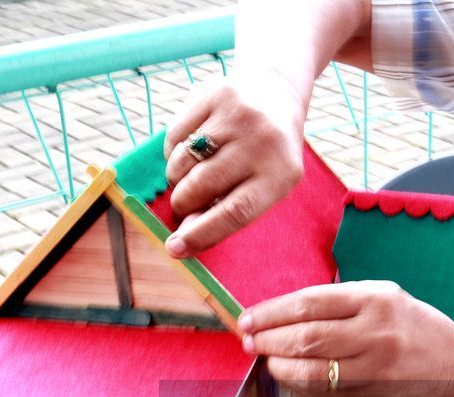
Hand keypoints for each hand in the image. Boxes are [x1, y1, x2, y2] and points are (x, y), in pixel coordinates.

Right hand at [163, 73, 307, 257]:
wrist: (275, 91)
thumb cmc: (267, 154)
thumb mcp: (265, 185)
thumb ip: (229, 211)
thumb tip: (184, 236)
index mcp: (280, 173)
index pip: (235, 212)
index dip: (201, 233)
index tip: (175, 248)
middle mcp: (261, 142)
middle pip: (202, 186)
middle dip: (182, 204)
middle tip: (181, 208)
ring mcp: (237, 115)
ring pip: (182, 161)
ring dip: (175, 179)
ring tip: (187, 179)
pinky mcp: (213, 94)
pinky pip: (174, 136)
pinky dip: (173, 153)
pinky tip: (188, 152)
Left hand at [238, 281, 453, 396]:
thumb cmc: (417, 329)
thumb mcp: (387, 299)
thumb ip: (342, 302)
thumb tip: (284, 313)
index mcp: (377, 301)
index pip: (310, 303)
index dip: (271, 312)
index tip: (248, 318)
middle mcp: (375, 335)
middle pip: (305, 337)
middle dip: (267, 339)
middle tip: (247, 340)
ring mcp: (372, 371)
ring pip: (309, 370)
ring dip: (277, 365)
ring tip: (264, 358)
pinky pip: (322, 392)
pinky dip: (298, 385)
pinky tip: (288, 375)